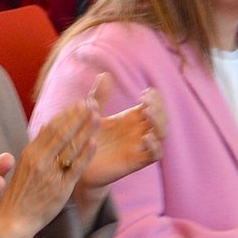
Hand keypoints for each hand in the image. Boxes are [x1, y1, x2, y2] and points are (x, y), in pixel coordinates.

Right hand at [0, 102, 95, 237]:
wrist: (15, 219)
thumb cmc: (21, 192)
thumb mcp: (26, 166)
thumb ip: (39, 148)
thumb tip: (49, 129)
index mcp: (30, 153)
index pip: (50, 127)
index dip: (66, 113)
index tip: (79, 102)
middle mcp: (39, 160)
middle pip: (62, 132)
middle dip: (78, 116)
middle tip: (93, 102)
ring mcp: (50, 174)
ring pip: (70, 147)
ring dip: (85, 129)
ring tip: (98, 115)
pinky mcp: (60, 189)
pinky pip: (75, 168)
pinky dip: (85, 154)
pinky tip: (94, 142)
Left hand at [75, 77, 165, 197]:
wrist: (75, 163)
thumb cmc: (85, 137)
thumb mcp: (91, 113)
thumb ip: (99, 96)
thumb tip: (105, 74)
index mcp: (131, 118)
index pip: (154, 105)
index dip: (156, 98)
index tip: (146, 93)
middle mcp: (138, 131)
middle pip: (162, 118)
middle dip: (159, 108)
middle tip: (146, 102)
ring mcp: (139, 146)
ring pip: (162, 135)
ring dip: (159, 123)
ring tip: (147, 113)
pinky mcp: (135, 161)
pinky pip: (154, 155)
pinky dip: (155, 146)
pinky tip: (146, 137)